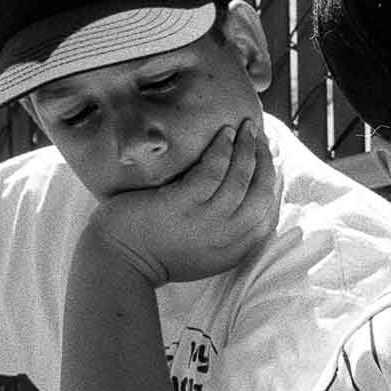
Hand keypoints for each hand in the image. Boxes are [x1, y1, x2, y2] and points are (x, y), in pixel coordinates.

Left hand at [88, 118, 278, 284]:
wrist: (120, 263)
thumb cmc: (156, 253)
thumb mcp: (202, 252)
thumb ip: (222, 233)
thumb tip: (237, 199)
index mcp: (234, 251)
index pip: (267, 213)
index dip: (271, 182)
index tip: (267, 159)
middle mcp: (226, 238)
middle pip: (261, 193)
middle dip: (265, 160)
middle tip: (260, 136)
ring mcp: (205, 221)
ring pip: (240, 178)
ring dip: (247, 147)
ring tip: (246, 127)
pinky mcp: (182, 204)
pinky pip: (212, 171)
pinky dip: (222, 149)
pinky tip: (223, 133)